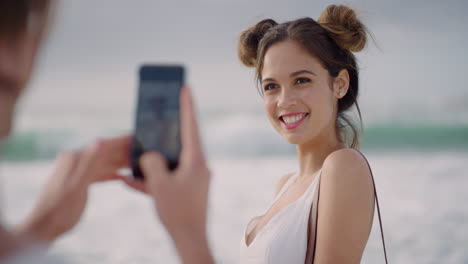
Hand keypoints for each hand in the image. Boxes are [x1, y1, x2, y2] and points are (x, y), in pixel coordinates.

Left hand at [14, 135, 129, 242]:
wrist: (44, 228)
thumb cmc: (59, 209)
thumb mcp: (76, 186)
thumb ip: (88, 163)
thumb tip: (100, 141)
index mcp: (74, 158)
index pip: (103, 145)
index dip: (121, 141)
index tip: (137, 138)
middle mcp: (76, 161)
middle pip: (105, 153)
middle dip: (123, 151)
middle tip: (144, 150)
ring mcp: (77, 172)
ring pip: (103, 163)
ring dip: (120, 162)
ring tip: (137, 162)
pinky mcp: (79, 182)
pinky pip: (99, 174)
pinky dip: (111, 174)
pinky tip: (122, 176)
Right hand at [120, 87, 213, 263]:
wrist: (189, 239)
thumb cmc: (178, 211)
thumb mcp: (159, 184)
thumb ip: (152, 163)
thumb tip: (149, 155)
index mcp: (196, 159)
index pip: (191, 125)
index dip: (187, 104)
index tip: (185, 87)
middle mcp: (198, 165)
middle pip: (181, 140)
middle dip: (168, 129)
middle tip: (159, 113)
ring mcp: (193, 178)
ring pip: (172, 160)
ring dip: (156, 156)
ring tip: (140, 150)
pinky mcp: (187, 190)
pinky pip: (168, 177)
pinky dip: (153, 178)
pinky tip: (131, 181)